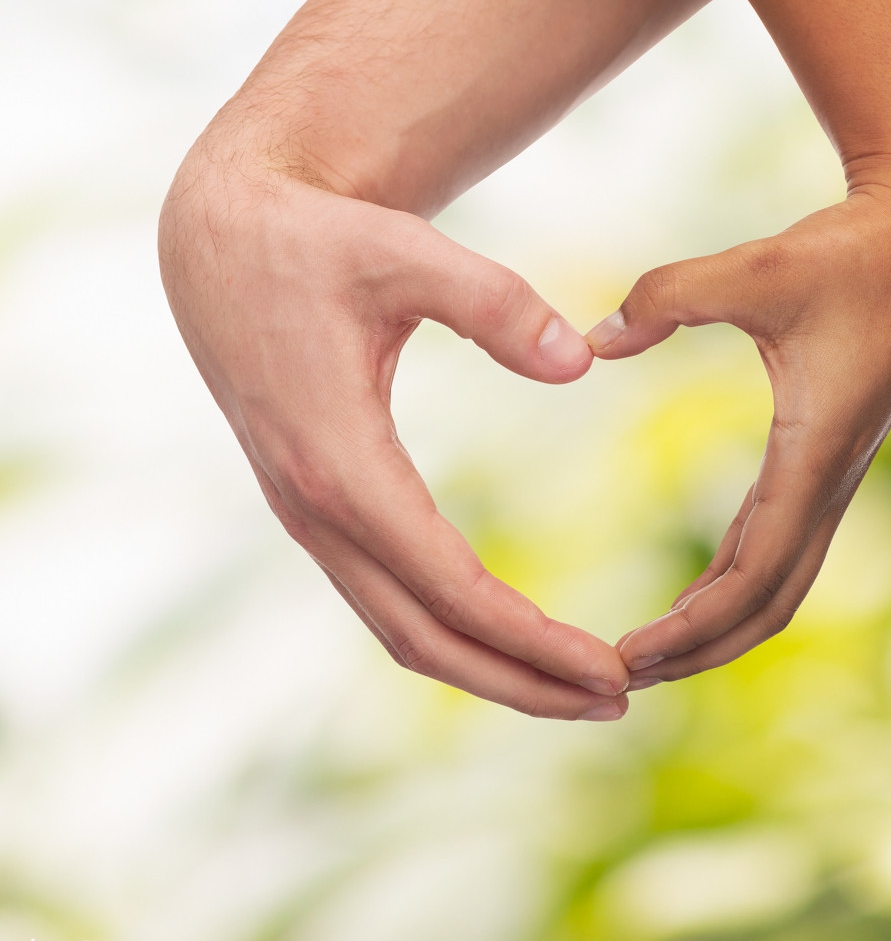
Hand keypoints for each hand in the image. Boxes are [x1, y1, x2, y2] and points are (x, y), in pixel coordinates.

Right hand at [159, 151, 630, 718]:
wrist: (222, 240)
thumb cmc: (317, 242)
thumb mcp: (404, 251)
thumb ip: (494, 302)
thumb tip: (581, 362)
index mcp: (339, 462)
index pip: (450, 587)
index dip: (533, 640)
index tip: (611, 671)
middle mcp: (317, 509)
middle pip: (426, 638)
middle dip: (522, 681)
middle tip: (617, 700)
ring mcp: (309, 516)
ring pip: (401, 630)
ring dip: (489, 669)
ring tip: (576, 687)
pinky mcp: (318, 506)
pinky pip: (386, 596)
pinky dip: (451, 632)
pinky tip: (506, 633)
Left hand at [588, 185, 890, 686]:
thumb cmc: (851, 251)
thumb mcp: (754, 270)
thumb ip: (667, 298)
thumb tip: (593, 341)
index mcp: (814, 454)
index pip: (751, 577)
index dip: (690, 629)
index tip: (626, 658)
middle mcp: (830, 479)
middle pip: (768, 603)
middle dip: (700, 649)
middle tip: (622, 679)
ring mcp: (833, 472)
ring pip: (779, 579)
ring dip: (719, 622)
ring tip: (653, 651)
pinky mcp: (826, 454)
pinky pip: (779, 540)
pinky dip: (735, 577)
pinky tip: (697, 589)